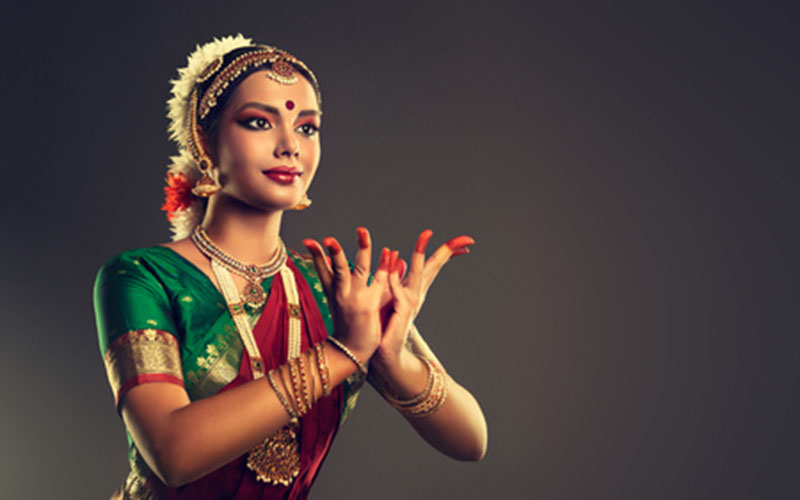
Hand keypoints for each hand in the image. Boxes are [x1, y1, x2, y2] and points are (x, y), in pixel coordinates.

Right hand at [303, 228, 389, 362]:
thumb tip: (338, 266)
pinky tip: (389, 253)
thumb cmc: (349, 324)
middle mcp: (341, 293)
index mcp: (333, 291)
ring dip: (362, 250)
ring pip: (358, 269)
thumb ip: (343, 281)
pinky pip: (379, 281)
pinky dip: (385, 266)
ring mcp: (355, 299)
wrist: (352, 350)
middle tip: (329, 238)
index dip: (316, 255)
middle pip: (337, 267)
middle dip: (334, 251)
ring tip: (362, 232)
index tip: (308, 241)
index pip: (322, 269)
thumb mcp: (341, 301)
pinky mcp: (369, 305)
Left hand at [375, 230, 474, 366]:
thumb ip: (395, 278)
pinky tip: (396, 260)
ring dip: (420, 255)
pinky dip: (396, 276)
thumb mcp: (390, 297)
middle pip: (434, 267)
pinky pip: (397, 291)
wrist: (386, 353)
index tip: (466, 241)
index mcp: (417, 289)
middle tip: (466, 239)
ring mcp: (410, 303)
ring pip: (418, 274)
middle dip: (448, 250)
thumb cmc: (386, 325)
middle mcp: (417, 294)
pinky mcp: (400, 313)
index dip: (449, 251)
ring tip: (426, 237)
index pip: (435, 265)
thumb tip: (398, 257)